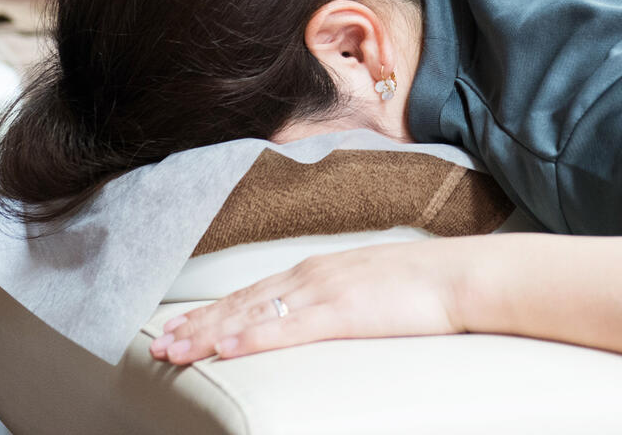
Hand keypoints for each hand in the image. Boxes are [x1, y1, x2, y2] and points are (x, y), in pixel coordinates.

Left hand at [147, 238, 470, 364]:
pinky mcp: (342, 313)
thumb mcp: (372, 287)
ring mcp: (325, 293)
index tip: (180, 326)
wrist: (462, 275)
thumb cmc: (426, 285)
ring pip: (253, 314)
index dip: (213, 311)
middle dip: (197, 325)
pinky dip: (253, 337)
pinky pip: (288, 328)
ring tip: (174, 350)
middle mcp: (312, 276)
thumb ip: (341, 298)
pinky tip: (227, 347)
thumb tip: (324, 315)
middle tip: (159, 345)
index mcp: (319, 270)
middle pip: (242, 303)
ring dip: (209, 334)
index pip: (253, 293)